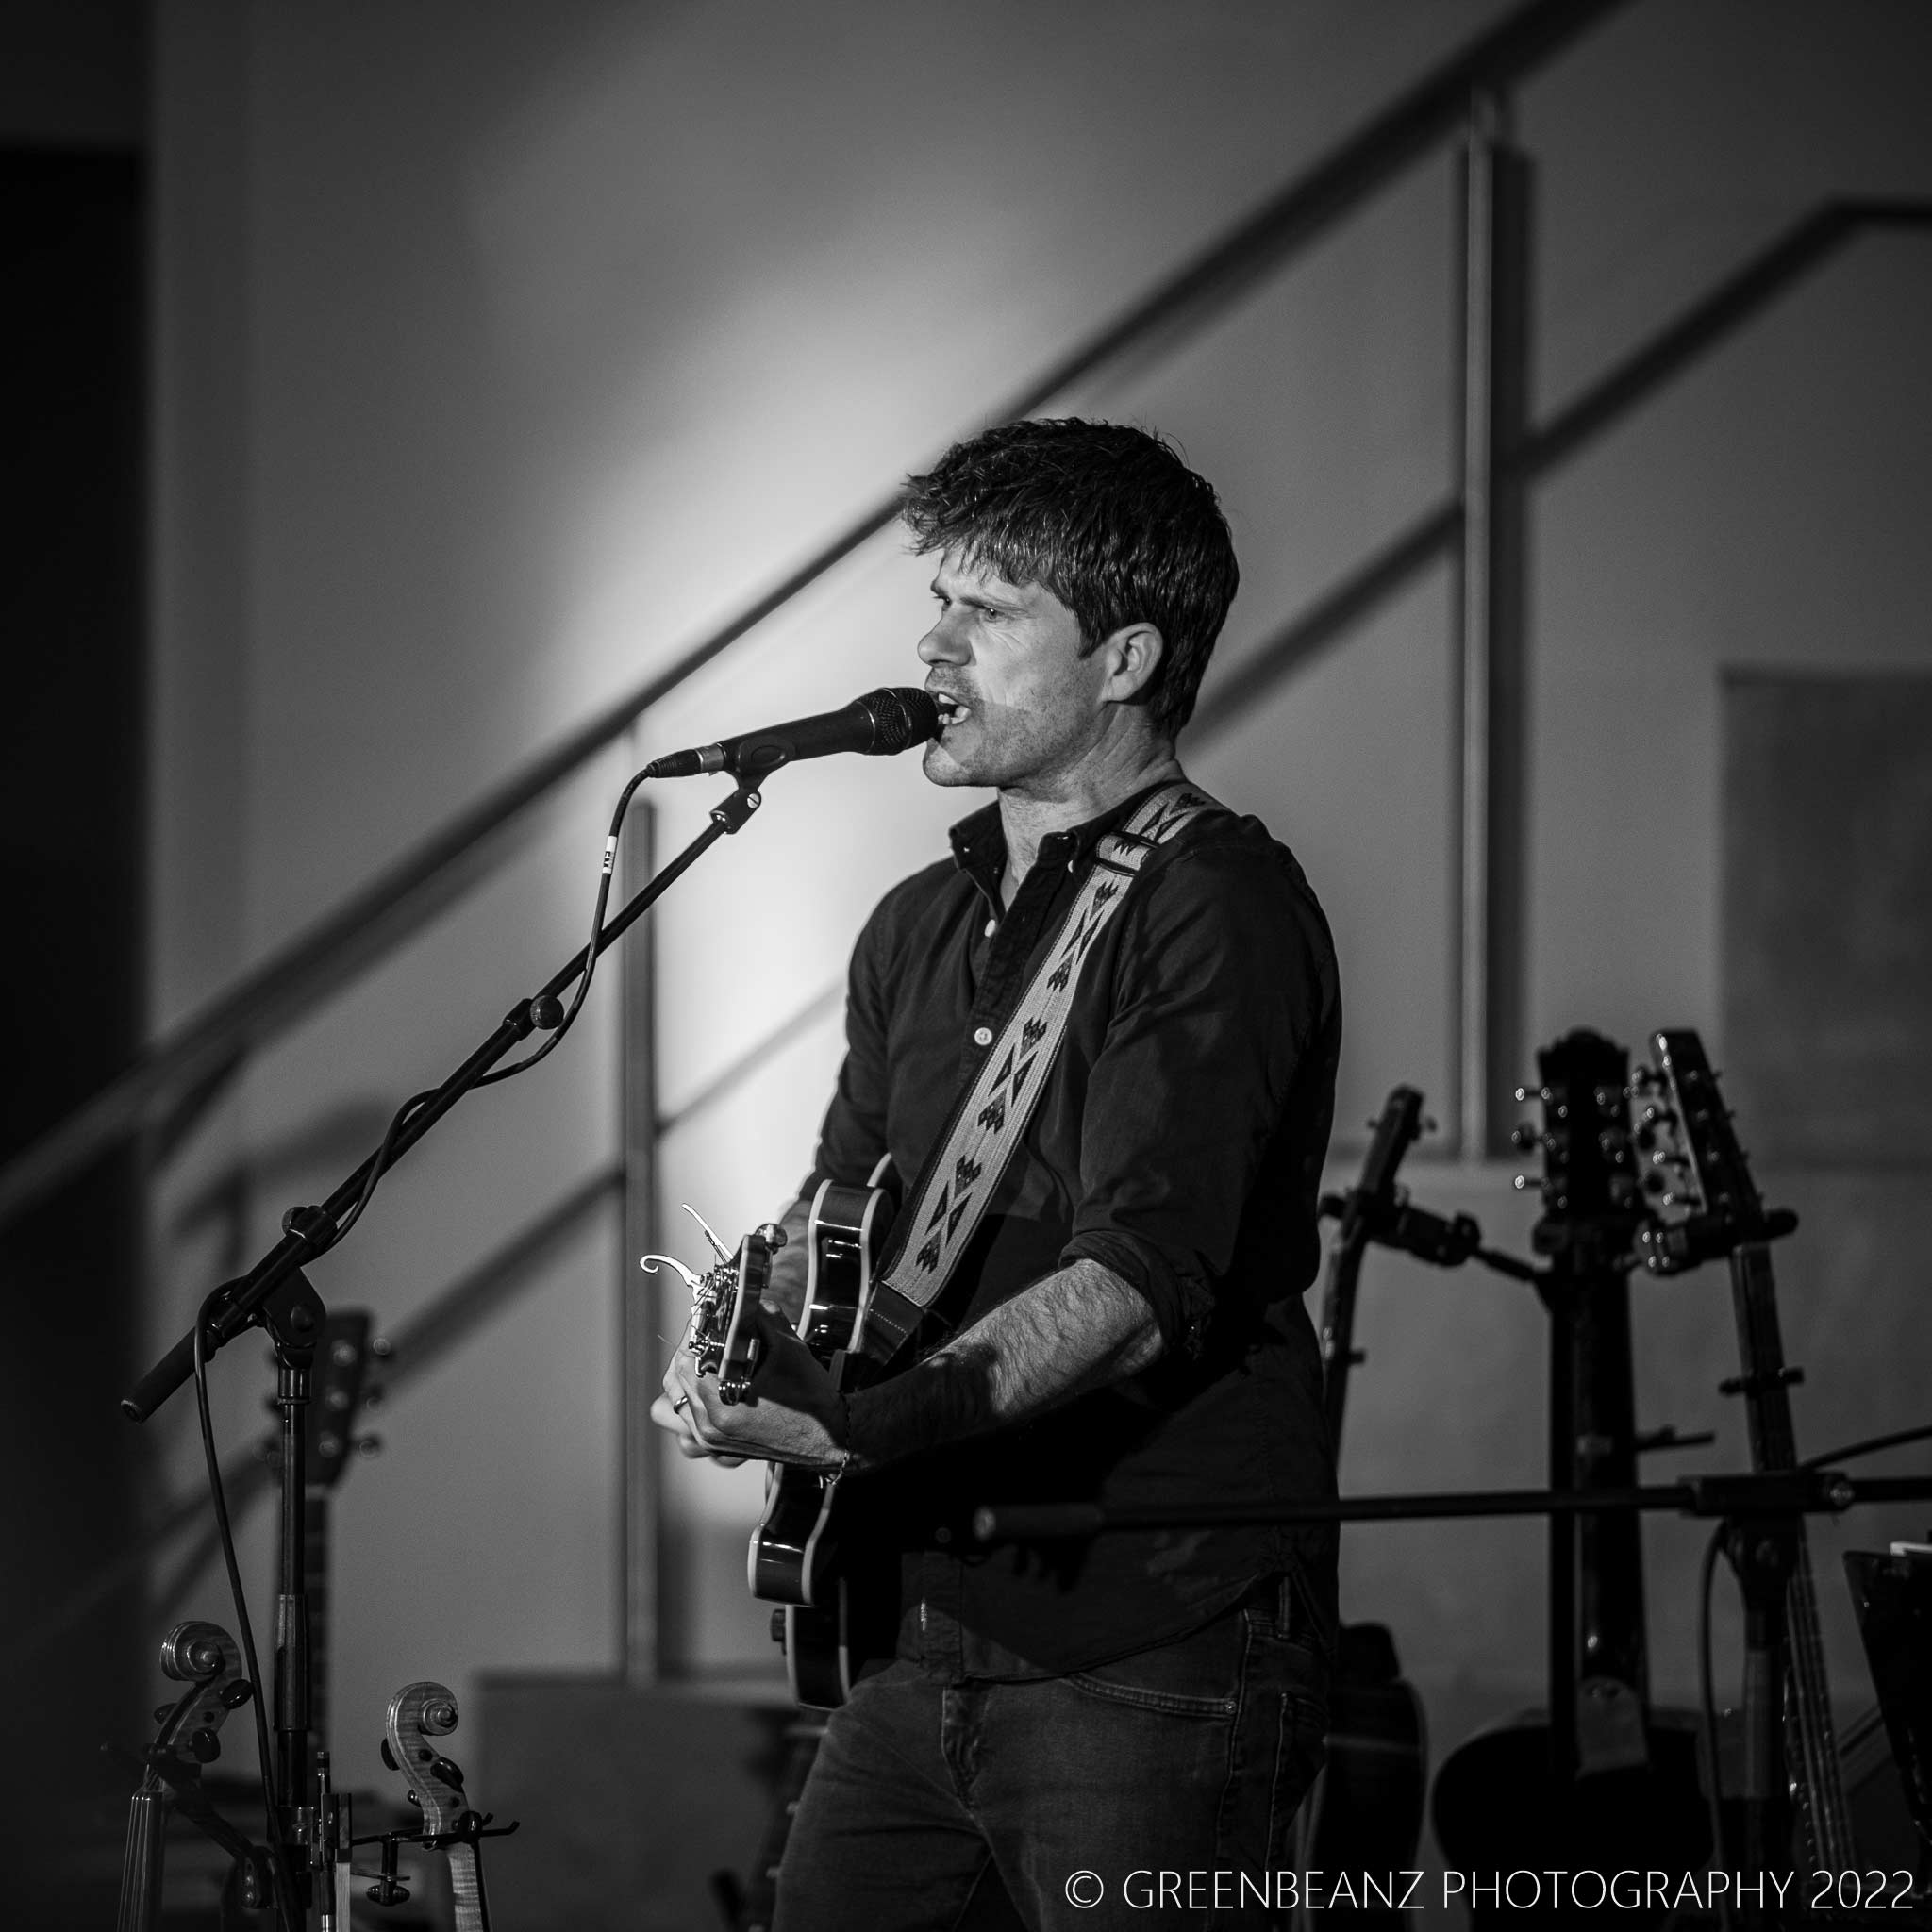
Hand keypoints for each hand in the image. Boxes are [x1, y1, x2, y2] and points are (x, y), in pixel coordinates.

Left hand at [658, 1302, 845, 1467]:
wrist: (828, 1437)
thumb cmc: (811, 1399)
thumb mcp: (790, 1348)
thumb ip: (763, 1317)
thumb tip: (744, 1299)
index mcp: (723, 1403)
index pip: (688, 1357)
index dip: (697, 1332)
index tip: (708, 1319)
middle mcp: (711, 1425)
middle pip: (677, 1375)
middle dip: (692, 1349)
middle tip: (709, 1334)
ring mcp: (710, 1438)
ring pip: (677, 1396)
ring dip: (689, 1372)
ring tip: (710, 1357)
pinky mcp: (715, 1444)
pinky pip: (688, 1415)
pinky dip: (693, 1395)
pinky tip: (714, 1382)